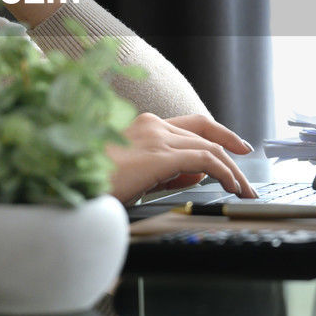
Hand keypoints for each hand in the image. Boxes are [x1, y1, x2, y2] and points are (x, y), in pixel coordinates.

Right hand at [105, 113, 257, 202]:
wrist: (68, 184)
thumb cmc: (95, 182)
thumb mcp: (136, 176)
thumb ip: (166, 172)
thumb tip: (198, 175)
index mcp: (142, 126)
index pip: (191, 125)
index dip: (219, 133)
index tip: (236, 147)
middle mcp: (151, 125)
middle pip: (205, 133)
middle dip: (231, 151)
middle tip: (246, 174)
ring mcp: (155, 138)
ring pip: (209, 147)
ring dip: (232, 170)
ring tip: (243, 191)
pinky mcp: (158, 155)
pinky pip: (204, 160)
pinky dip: (224, 172)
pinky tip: (231, 186)